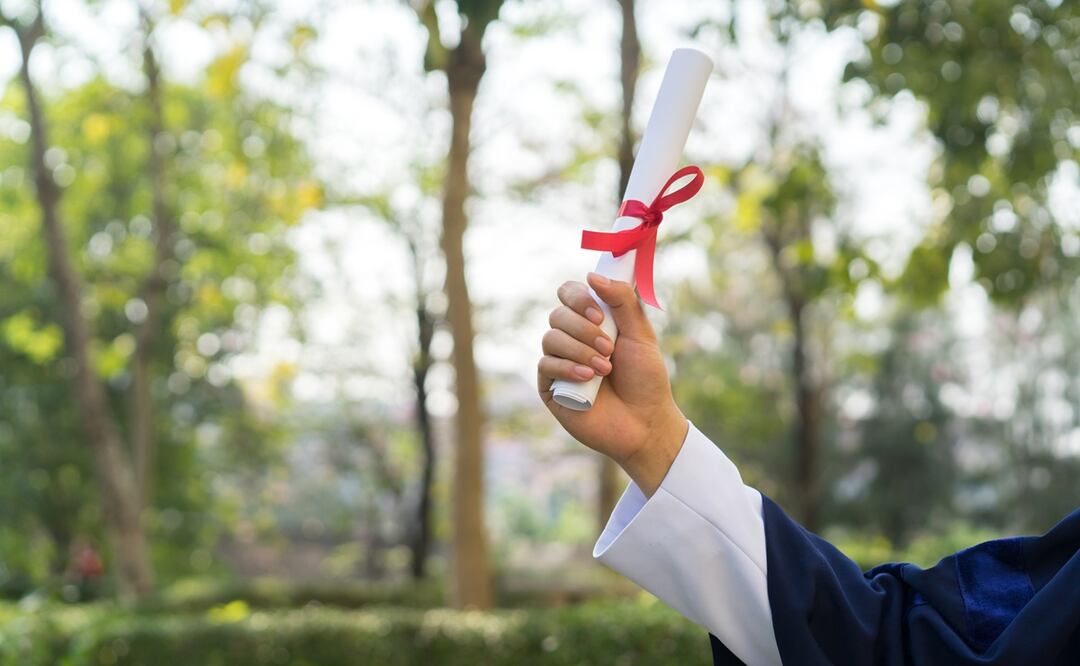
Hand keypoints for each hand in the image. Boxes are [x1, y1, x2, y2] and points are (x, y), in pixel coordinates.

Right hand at [537, 272, 687, 495]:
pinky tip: (588, 378)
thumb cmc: (646, 379)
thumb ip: (622, 301)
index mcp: (592, 321)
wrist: (645, 422)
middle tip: (609, 347)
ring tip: (605, 368)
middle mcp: (572, 338)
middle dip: (583, 329)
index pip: (569, 293)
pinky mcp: (551, 387)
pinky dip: (567, 367)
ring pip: (550, 338)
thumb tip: (592, 276)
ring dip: (579, 349)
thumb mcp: (641, 334)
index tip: (599, 312)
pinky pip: (546, 364)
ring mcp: (559, 362)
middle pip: (558, 314)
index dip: (578, 297)